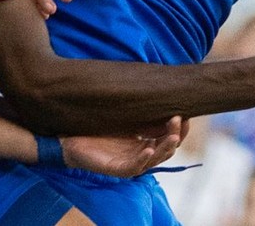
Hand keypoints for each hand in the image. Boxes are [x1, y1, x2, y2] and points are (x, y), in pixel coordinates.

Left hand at [61, 116, 183, 177]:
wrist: (68, 137)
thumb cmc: (94, 124)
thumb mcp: (120, 113)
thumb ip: (137, 106)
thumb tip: (155, 85)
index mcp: (143, 140)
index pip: (168, 137)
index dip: (180, 128)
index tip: (186, 113)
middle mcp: (140, 152)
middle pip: (166, 148)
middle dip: (176, 135)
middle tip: (179, 119)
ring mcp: (129, 162)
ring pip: (155, 159)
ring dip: (165, 147)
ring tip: (173, 136)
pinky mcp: (116, 169)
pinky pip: (134, 167)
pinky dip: (143, 158)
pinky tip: (148, 147)